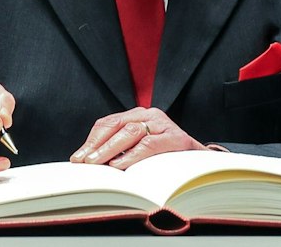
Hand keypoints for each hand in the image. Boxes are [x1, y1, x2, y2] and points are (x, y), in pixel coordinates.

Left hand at [71, 108, 204, 168]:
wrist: (203, 163)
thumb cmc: (167, 158)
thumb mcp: (141, 150)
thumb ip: (121, 150)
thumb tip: (90, 163)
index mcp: (139, 115)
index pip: (108, 123)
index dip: (91, 140)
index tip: (78, 157)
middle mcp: (150, 115)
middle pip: (116, 125)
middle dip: (96, 144)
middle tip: (83, 161)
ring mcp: (164, 124)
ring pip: (130, 132)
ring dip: (110, 149)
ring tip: (96, 163)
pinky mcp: (177, 138)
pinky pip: (149, 144)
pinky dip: (132, 155)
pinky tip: (119, 165)